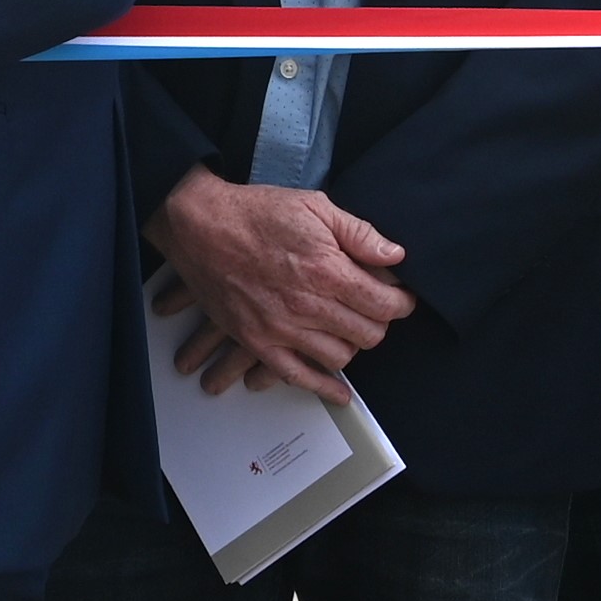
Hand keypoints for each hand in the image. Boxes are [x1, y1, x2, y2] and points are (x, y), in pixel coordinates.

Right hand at [148, 166, 411, 398]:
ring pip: (341, 357)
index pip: (385, 304)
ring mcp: (281, 329)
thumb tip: (396, 256)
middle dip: (379, 321)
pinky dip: (324, 388)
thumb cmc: (255, 213)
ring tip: (348, 328)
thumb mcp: (315, 207)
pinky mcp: (258, 342)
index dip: (401, 302)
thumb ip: (360, 234)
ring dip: (352, 345)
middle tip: (374, 309)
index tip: (400, 297)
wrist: (199, 226)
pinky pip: (298, 377)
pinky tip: (340, 392)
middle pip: (368, 334)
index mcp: (327, 270)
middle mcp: (307, 306)